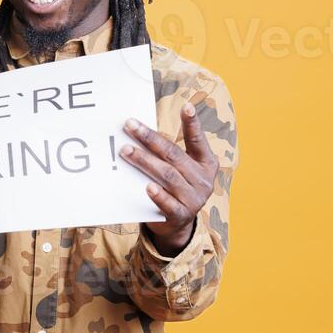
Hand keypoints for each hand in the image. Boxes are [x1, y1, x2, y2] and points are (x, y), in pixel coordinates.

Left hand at [119, 102, 219, 256]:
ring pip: (167, 176)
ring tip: (126, 150)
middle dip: (150, 138)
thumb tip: (138, 130)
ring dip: (145, 161)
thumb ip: (167, 153)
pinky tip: (146, 186)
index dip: (193, 124)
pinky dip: (158, 195)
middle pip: (173, 155)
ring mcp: (194, 199)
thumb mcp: (178, 169)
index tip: (187, 106)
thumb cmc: (174, 188)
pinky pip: (169, 204)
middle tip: (130, 125)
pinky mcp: (181, 216)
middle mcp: (203, 180)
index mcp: (205, 163)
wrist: (176, 225)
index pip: (197, 141)